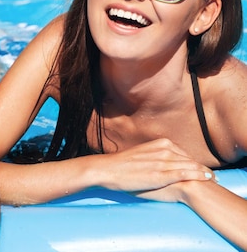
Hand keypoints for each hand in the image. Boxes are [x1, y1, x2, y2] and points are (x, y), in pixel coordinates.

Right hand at [94, 138, 214, 192]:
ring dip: (204, 172)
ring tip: (214, 179)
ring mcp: (162, 162)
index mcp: (158, 144)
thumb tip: (156, 163)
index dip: (193, 162)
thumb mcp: (139, 155)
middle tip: (213, 176)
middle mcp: (163, 150)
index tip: (200, 169)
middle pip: (189, 159)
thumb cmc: (120, 166)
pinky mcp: (161, 174)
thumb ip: (152, 156)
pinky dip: (198, 175)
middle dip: (201, 167)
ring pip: (190, 165)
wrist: (107, 169)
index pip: (182, 153)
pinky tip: (207, 178)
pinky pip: (185, 173)